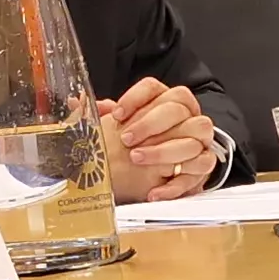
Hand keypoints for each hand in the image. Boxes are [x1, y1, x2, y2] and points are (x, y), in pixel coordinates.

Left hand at [97, 77, 217, 202]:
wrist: (162, 169)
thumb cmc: (140, 144)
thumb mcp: (119, 129)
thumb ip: (101, 115)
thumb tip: (75, 103)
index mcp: (164, 99)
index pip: (154, 87)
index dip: (136, 98)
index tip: (117, 115)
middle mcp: (187, 114)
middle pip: (177, 107)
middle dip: (150, 123)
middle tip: (126, 140)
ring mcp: (199, 138)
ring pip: (195, 134)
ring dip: (165, 149)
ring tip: (137, 160)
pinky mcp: (204, 165)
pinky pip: (200, 169)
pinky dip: (176, 183)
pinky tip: (154, 192)